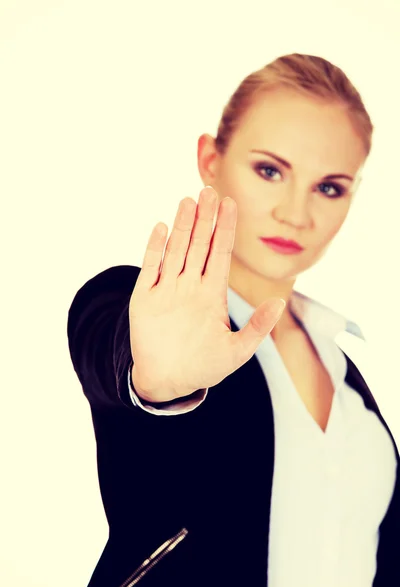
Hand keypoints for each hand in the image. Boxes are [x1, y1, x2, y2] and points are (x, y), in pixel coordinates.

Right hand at [129, 186, 284, 402]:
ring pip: (176, 250)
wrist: (168, 381)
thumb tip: (280, 301)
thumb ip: (258, 327)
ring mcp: (167, 290)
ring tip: (188, 201)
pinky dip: (154, 249)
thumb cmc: (204, 367)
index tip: (231, 203)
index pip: (220, 254)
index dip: (225, 229)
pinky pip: (149, 268)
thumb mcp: (238, 351)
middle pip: (198, 245)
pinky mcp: (145, 298)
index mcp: (212, 294)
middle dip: (205, 218)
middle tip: (210, 190)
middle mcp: (190, 286)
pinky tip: (161, 228)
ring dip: (182, 226)